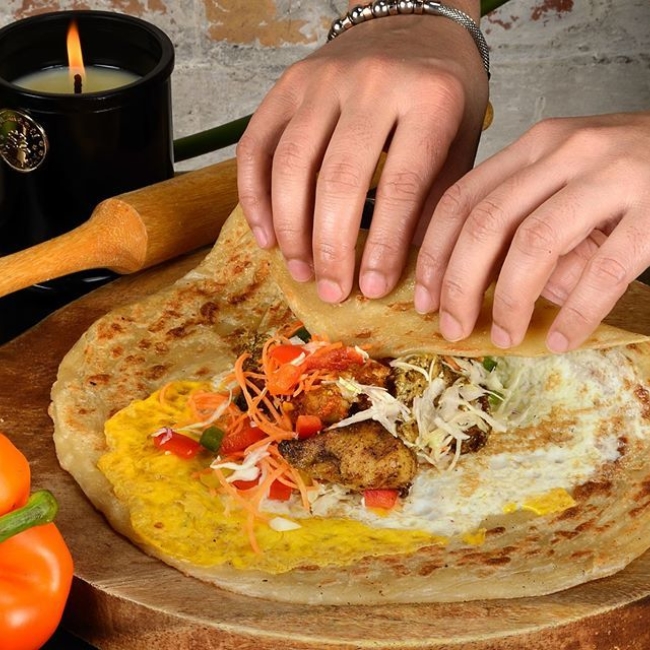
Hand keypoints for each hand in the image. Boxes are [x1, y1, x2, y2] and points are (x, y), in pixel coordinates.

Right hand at [237, 4, 487, 303]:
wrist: (412, 24)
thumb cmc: (442, 91)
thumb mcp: (462, 140)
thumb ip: (437, 198)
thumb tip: (410, 266)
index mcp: (430, 99)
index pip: (401, 186)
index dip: (383, 246)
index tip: (374, 288)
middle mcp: (372, 82)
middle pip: (338, 179)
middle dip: (332, 247)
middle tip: (332, 290)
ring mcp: (322, 80)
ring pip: (290, 165)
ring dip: (291, 229)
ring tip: (302, 270)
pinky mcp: (287, 84)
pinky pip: (257, 146)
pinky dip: (255, 196)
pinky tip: (267, 236)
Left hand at [414, 111, 649, 351]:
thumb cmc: (632, 168)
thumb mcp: (568, 173)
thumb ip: (522, 209)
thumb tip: (470, 276)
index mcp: (536, 146)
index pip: (461, 199)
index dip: (434, 254)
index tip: (425, 297)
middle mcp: (566, 152)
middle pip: (486, 223)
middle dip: (459, 284)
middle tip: (453, 326)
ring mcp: (613, 175)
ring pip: (535, 243)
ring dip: (510, 300)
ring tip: (505, 336)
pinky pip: (604, 270)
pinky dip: (577, 312)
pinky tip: (561, 338)